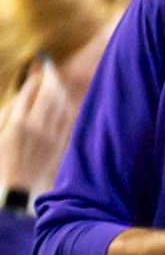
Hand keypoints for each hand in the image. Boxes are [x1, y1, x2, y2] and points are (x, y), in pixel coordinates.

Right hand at [0, 61, 74, 195]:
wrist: (18, 188)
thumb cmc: (2, 160)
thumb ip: (9, 112)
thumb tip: (22, 94)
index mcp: (17, 123)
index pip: (30, 91)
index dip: (34, 76)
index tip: (36, 66)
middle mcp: (37, 127)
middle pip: (50, 93)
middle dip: (50, 77)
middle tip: (48, 67)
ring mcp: (52, 136)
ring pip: (62, 104)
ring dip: (60, 89)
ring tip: (55, 80)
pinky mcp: (60, 144)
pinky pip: (68, 119)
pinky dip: (67, 105)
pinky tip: (64, 100)